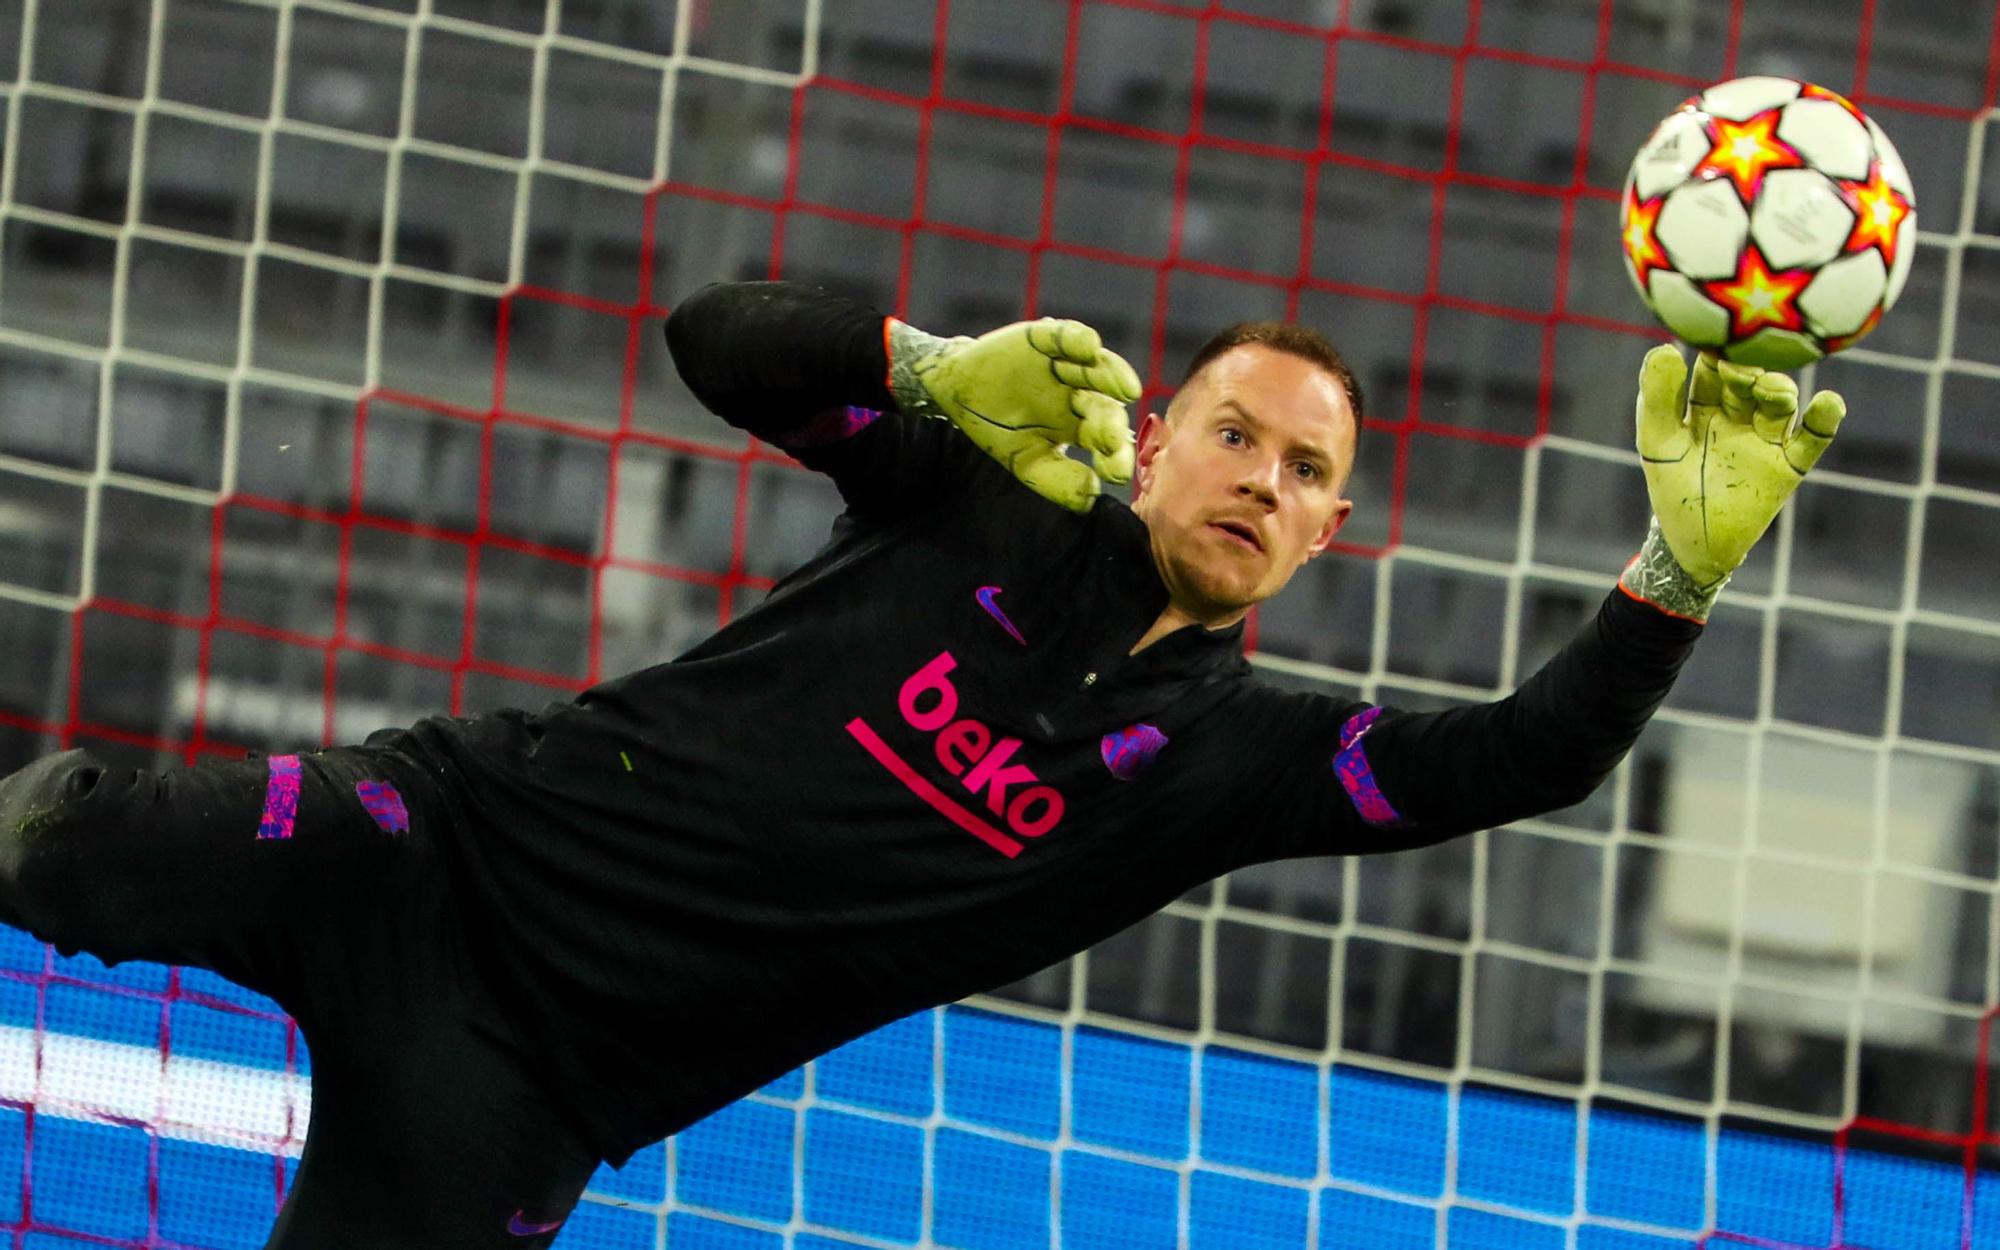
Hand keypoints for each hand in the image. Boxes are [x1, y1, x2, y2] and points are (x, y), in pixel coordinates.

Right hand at [891, 318, 1141, 512]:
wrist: (955, 390)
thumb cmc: (996, 428)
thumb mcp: (1024, 461)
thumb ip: (1057, 480)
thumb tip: (1091, 497)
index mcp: (1080, 426)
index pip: (1106, 441)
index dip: (1114, 456)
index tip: (1117, 473)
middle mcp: (1080, 395)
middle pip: (1104, 407)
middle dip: (1110, 424)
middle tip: (1113, 440)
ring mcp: (1066, 366)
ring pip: (1096, 369)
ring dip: (1111, 376)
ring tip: (1128, 389)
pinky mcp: (1046, 339)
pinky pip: (1066, 336)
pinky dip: (1078, 339)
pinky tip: (1088, 346)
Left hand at [1635, 344, 1845, 587]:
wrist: (1693, 545)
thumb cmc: (1671, 490)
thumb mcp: (1658, 442)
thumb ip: (1658, 400)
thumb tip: (1664, 348)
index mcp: (1705, 407)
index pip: (1713, 370)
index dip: (1716, 356)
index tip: (1717, 342)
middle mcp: (1739, 417)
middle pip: (1750, 384)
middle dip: (1749, 374)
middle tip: (1744, 370)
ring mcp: (1766, 439)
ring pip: (1781, 405)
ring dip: (1780, 393)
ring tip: (1773, 391)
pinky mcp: (1789, 465)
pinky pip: (1813, 438)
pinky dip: (1825, 420)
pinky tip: (1829, 402)